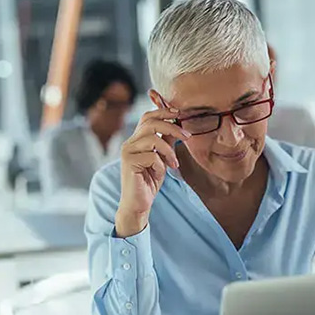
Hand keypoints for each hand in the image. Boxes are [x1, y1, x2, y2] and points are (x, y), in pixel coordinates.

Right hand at [115, 108, 190, 236]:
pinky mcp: (129, 162)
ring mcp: (127, 152)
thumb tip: (177, 126)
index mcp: (136, 140)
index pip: (147, 117)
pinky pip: (152, 156)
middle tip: (187, 136)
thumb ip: (167, 142)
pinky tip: (160, 172)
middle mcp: (129, 143)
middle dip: (173, 128)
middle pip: (151, 123)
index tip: (179, 114)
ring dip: (168, 151)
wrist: (138, 204)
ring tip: (173, 163)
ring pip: (153, 138)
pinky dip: (161, 164)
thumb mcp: (162, 159)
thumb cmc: (149, 182)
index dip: (163, 111)